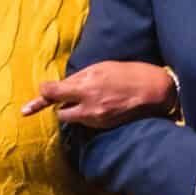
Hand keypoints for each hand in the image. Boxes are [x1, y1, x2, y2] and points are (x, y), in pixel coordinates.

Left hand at [22, 61, 177, 127]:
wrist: (153, 91)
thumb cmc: (127, 73)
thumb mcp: (100, 67)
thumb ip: (78, 78)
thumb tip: (62, 86)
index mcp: (86, 87)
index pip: (52, 94)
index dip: (43, 94)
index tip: (42, 91)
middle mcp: (88, 107)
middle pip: (60, 113)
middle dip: (62, 105)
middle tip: (68, 97)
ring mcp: (96, 120)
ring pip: (74, 119)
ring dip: (76, 111)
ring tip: (92, 98)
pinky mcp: (104, 127)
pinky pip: (87, 123)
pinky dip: (88, 116)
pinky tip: (101, 105)